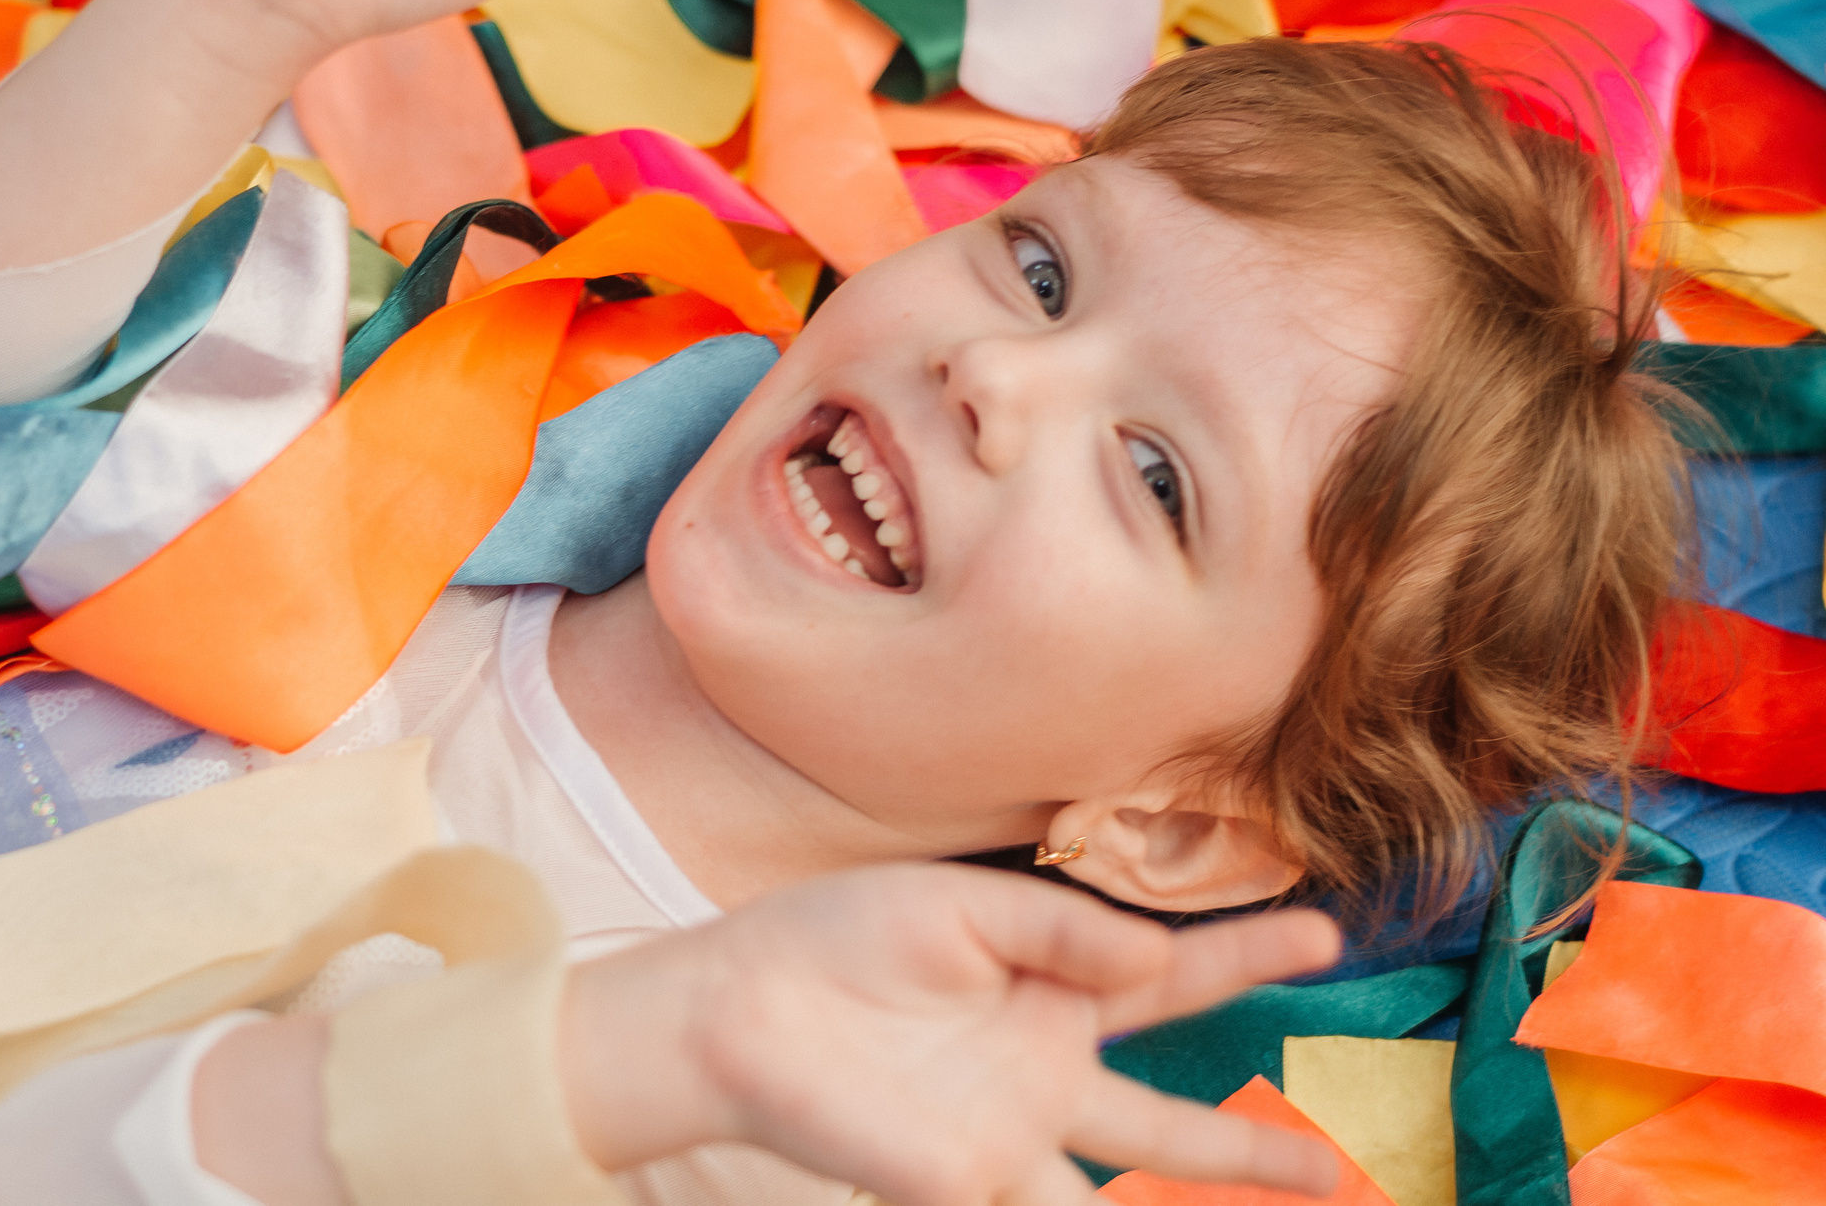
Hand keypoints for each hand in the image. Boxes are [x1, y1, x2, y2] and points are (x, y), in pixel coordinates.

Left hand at [562, 864, 1345, 1204]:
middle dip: (1261, 1151)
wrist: (738, 1006)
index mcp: (1049, 987)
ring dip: (1196, 1200)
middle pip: (1175, 1118)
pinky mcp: (966, 1183)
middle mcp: (1045, 1074)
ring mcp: (1012, 1139)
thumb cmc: (837, 940)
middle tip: (1344, 1171)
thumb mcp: (955, 906)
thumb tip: (1155, 956)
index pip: (1170, 973)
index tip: (1326, 928)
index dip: (1250, 953)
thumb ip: (1057, 926)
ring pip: (1127, 1190)